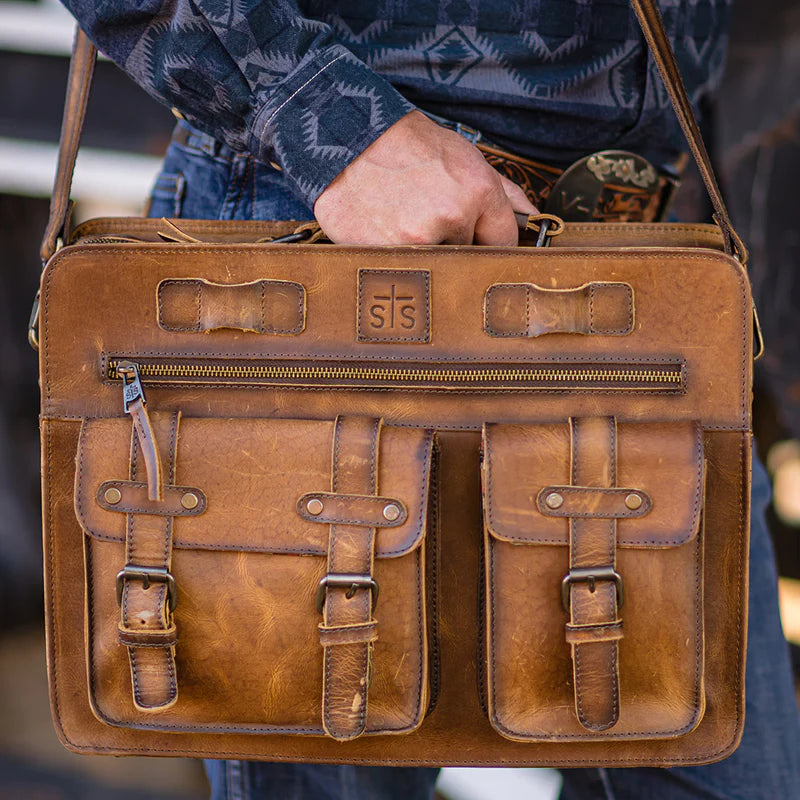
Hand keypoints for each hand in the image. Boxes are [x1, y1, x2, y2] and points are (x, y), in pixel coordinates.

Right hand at [313, 110, 536, 245]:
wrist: (349, 138)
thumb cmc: (409, 146)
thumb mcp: (464, 156)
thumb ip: (504, 192)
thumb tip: (535, 220)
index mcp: (479, 192)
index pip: (503, 243)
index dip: (488, 240)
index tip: (474, 236)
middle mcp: (452, 218)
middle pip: (466, 256)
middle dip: (452, 243)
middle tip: (426, 216)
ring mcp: (416, 239)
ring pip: (433, 264)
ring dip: (422, 250)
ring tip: (401, 218)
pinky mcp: (384, 254)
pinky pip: (400, 268)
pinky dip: (392, 255)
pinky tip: (383, 227)